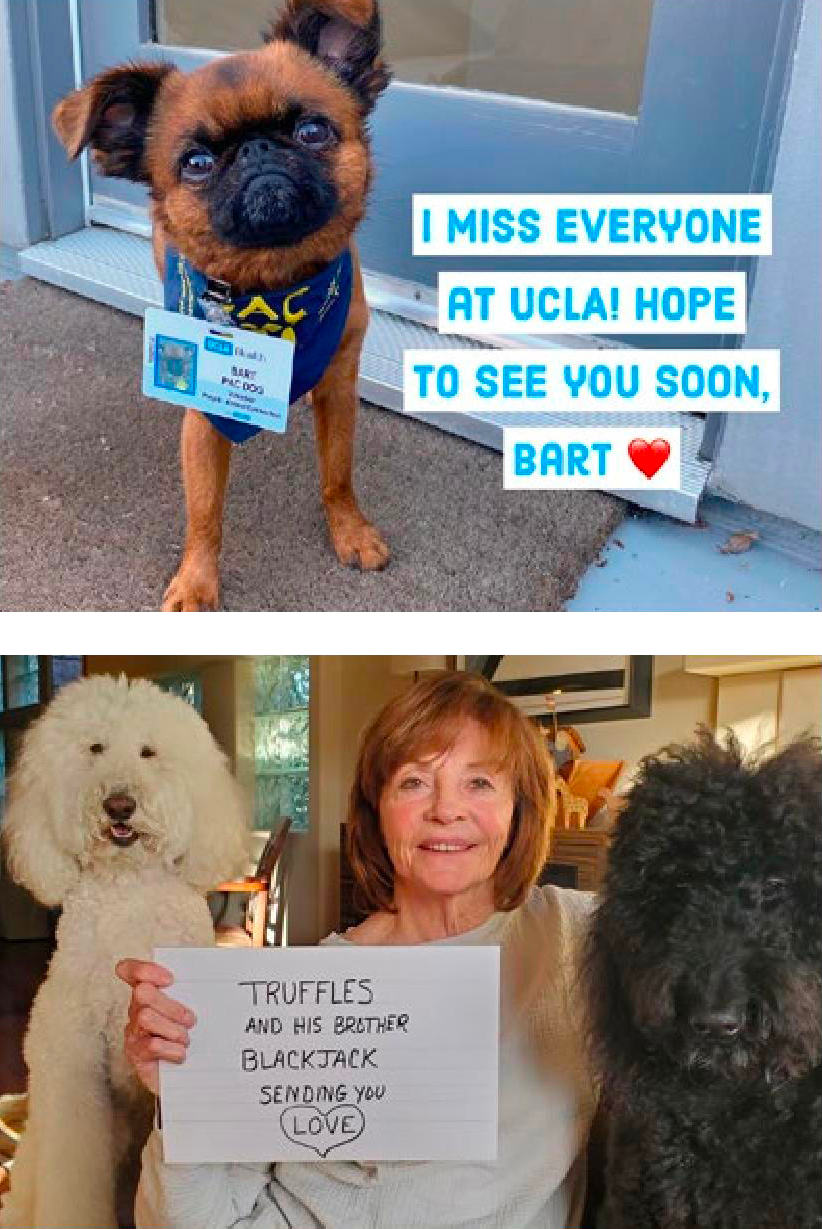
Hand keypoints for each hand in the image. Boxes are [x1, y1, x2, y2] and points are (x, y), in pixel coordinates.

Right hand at [116, 959, 196, 1096]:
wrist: (184, 1075)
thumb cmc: (187, 1036)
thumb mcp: (188, 1011)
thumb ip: (190, 995)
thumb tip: (211, 982)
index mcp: (149, 993)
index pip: (131, 971)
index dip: (145, 969)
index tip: (169, 979)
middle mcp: (136, 1009)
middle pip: (142, 992)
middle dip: (171, 1005)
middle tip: (191, 1020)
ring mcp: (134, 1031)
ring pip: (146, 1017)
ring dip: (173, 1029)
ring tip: (186, 1039)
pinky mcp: (136, 1054)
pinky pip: (152, 1045)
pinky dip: (172, 1049)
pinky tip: (180, 1054)